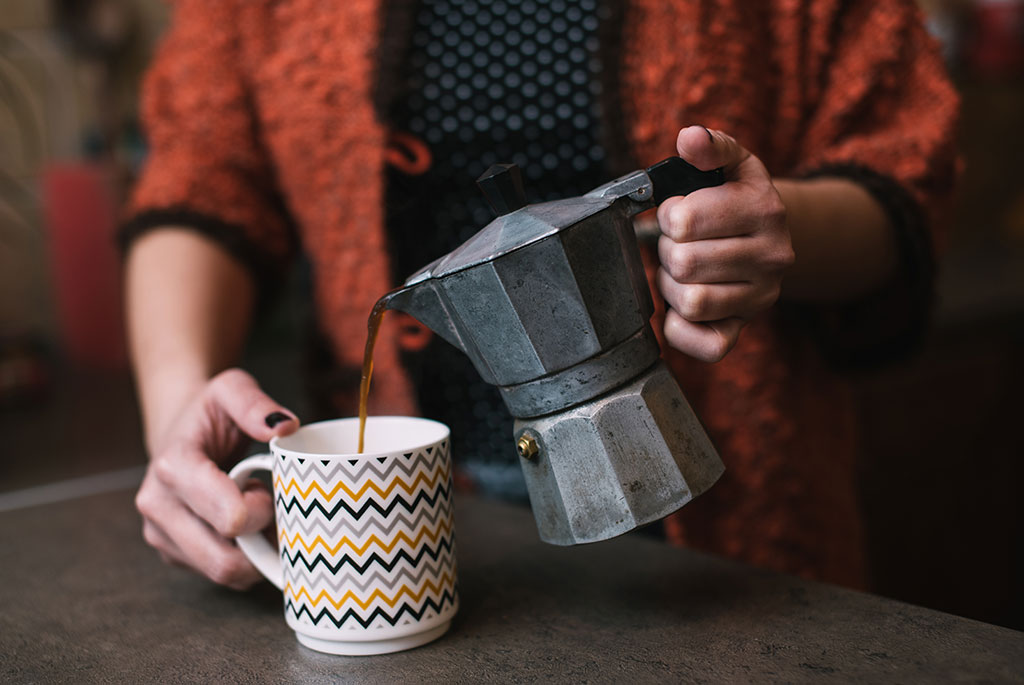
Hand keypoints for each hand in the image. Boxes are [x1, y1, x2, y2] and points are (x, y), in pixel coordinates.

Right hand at [134, 369, 297, 588]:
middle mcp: (158, 506)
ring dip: (256, 553)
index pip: (228, 517)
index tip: (267, 486)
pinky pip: (220, 576)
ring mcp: (161, 535)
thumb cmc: (211, 413)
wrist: (179, 433)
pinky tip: (249, 530)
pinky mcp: (173, 554)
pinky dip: (246, 560)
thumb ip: (255, 403)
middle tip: (272, 507)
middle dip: (261, 540)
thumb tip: (285, 426)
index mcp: (174, 467)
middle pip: (226, 558)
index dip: (263, 511)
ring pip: (224, 573)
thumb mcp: (232, 389)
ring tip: (261, 516)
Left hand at [655, 126, 794, 361]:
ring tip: (681, 271)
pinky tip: (681, 306)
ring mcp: (761, 298)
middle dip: (668, 251)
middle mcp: (772, 257)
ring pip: (690, 301)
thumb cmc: (737, 201)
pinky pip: (704, 346)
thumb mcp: (731, 165)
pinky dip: (680, 329)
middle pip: (684, 262)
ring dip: (671, 285)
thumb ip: (710, 146)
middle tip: (677, 245)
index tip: (678, 214)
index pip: (685, 219)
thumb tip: (690, 137)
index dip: (668, 215)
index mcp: (766, 210)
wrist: (769, 241)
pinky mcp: (743, 330)